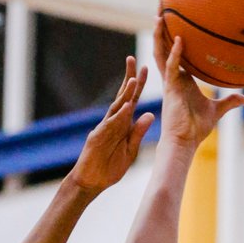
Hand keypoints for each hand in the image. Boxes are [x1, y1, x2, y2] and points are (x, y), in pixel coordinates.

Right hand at [68, 57, 154, 193]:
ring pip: (115, 108)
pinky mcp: (97, 139)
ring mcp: (103, 129)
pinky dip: (118, 117)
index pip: (131, 101)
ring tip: (133, 80)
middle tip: (134, 60)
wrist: (92, 182)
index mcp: (122, 125)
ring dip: (124, 94)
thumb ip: (138, 133)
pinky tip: (126, 108)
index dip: (138, 85)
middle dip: (128, 79)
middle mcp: (112, 122)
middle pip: (122, 97)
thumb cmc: (109, 167)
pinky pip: (109, 126)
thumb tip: (151, 114)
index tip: (145, 69)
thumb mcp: (130, 150)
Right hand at [155, 17, 243, 148]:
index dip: (174, 40)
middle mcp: (173, 78)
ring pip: (161, 54)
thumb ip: (231, 101)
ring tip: (159, 17)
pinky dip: (175, 53)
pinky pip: (171, 66)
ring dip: (159, 36)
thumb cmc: (197, 128)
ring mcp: (170, 82)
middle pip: (164, 49)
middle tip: (162, 12)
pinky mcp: (170, 89)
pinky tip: (179, 40)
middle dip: (162, 32)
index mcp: (182, 80)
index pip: (177, 55)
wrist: (185, 141)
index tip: (177, 23)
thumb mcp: (217, 111)